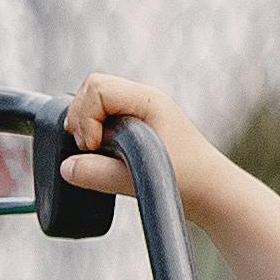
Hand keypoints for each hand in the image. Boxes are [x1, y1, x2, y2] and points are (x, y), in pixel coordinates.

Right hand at [50, 70, 206, 203]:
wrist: (212, 192)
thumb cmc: (187, 181)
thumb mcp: (139, 179)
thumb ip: (98, 174)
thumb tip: (66, 168)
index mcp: (148, 100)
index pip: (98, 88)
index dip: (86, 118)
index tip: (93, 147)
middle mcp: (142, 100)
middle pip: (92, 87)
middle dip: (79, 117)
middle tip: (87, 148)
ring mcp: (138, 112)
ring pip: (93, 100)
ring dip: (83, 123)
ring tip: (90, 150)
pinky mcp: (134, 128)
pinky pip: (101, 116)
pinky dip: (91, 130)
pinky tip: (96, 151)